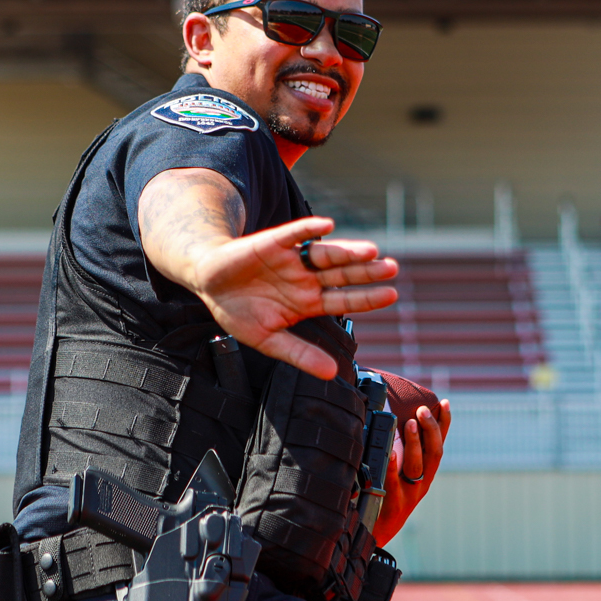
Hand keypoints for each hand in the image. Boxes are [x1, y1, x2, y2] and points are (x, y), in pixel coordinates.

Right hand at [187, 215, 398, 377]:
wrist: (207, 283)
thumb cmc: (237, 311)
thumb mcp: (267, 339)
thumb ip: (299, 354)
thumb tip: (333, 374)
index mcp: (306, 303)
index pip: (343, 300)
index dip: (366, 297)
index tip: (392, 294)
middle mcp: (305, 279)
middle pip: (342, 275)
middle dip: (366, 272)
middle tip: (393, 268)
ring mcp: (291, 260)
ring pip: (325, 254)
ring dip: (347, 252)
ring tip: (371, 251)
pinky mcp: (272, 243)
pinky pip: (294, 233)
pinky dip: (309, 228)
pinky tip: (327, 226)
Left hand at [373, 396, 450, 546]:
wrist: (377, 532)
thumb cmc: (384, 497)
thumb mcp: (397, 474)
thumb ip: (397, 451)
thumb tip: (388, 418)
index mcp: (426, 474)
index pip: (439, 445)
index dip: (444, 424)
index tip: (443, 403)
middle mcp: (422, 483)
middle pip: (434, 454)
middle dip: (431, 429)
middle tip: (422, 409)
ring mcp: (410, 494)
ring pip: (418, 466)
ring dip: (416, 443)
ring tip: (409, 423)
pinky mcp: (394, 504)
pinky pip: (393, 483)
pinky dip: (392, 467)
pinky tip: (388, 454)